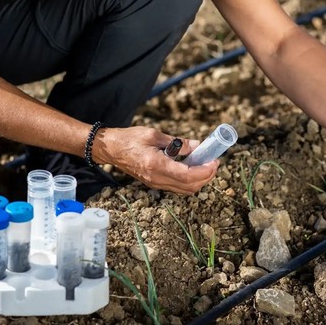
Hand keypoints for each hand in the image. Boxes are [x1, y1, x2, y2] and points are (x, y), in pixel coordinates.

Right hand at [93, 126, 217, 193]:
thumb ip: (178, 142)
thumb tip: (197, 146)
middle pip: (189, 186)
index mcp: (155, 164)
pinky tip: (192, 167)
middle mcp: (156, 178)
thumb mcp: (155, 135)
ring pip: (184, 190)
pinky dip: (189, 181)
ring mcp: (155, 183)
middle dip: (206, 177)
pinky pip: (177, 187)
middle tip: (213, 162)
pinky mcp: (154, 183)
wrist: (111, 149)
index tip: (214, 162)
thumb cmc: (130, 139)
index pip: (186, 175)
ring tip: (206, 165)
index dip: (204, 171)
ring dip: (199, 180)